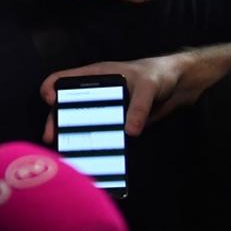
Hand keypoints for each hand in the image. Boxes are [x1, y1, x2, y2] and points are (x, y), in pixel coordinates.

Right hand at [39, 54, 189, 142]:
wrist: (180, 84)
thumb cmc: (159, 75)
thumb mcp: (148, 86)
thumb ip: (139, 106)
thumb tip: (130, 132)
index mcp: (94, 77)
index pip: (62, 79)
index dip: (51, 88)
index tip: (51, 101)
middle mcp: (93, 92)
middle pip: (65, 106)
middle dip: (55, 121)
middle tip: (51, 137)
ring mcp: (103, 109)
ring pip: (80, 123)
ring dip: (72, 136)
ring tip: (66, 150)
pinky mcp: (115, 123)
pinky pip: (99, 134)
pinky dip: (93, 144)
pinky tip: (90, 155)